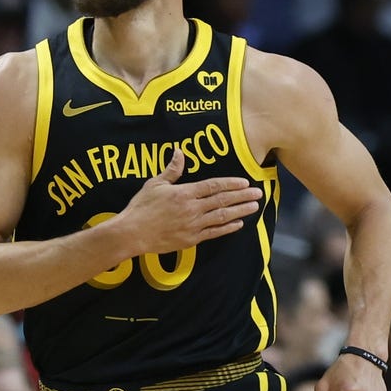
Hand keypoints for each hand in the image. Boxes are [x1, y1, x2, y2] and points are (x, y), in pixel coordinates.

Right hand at [117, 148, 261, 253]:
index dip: (231, 184)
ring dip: (240, 211)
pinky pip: (214, 232)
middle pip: (223, 201)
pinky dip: (228, 228)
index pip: (213, 186)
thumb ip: (172, 170)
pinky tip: (239, 224)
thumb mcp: (155, 184)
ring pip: (222, 217)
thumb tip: (179, 152)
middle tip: (259, 193)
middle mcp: (192, 209)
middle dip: (243, 196)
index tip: (245, 182)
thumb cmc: (141, 207)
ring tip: (254, 206)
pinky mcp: (191, 239)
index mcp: (185, 193)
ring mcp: (193, 225)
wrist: (132, 233)